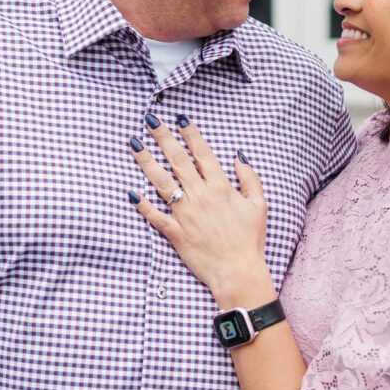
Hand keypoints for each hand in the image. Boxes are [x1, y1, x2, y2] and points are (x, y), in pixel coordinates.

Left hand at [128, 116, 273, 305]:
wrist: (237, 271)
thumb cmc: (250, 239)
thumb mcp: (259, 205)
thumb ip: (249, 178)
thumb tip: (238, 157)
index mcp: (220, 187)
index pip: (202, 153)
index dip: (190, 134)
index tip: (179, 118)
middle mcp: (200, 196)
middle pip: (177, 161)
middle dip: (162, 138)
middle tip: (149, 121)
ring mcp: (185, 214)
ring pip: (161, 182)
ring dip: (146, 162)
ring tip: (134, 145)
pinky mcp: (176, 233)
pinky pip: (155, 216)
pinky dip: (142, 205)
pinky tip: (131, 193)